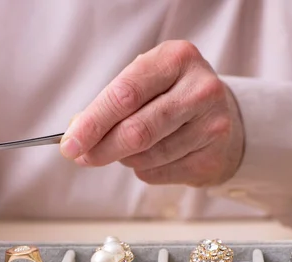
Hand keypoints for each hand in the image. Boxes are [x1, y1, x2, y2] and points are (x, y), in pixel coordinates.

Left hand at [60, 40, 243, 186]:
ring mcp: (212, 125)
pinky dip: (143, 170)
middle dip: (101, 148)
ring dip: (124, 158)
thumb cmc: (170, 96)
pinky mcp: (212, 157)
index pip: (125, 94)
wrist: (221, 116)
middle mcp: (201, 89)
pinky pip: (159, 173)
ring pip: (146, 156)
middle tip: (81, 158)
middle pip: (137, 130)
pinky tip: (151, 158)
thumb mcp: (145, 83)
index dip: (93, 122)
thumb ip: (111, 103)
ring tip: (125, 148)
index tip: (69, 143)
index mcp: (177, 58)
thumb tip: (75, 134)